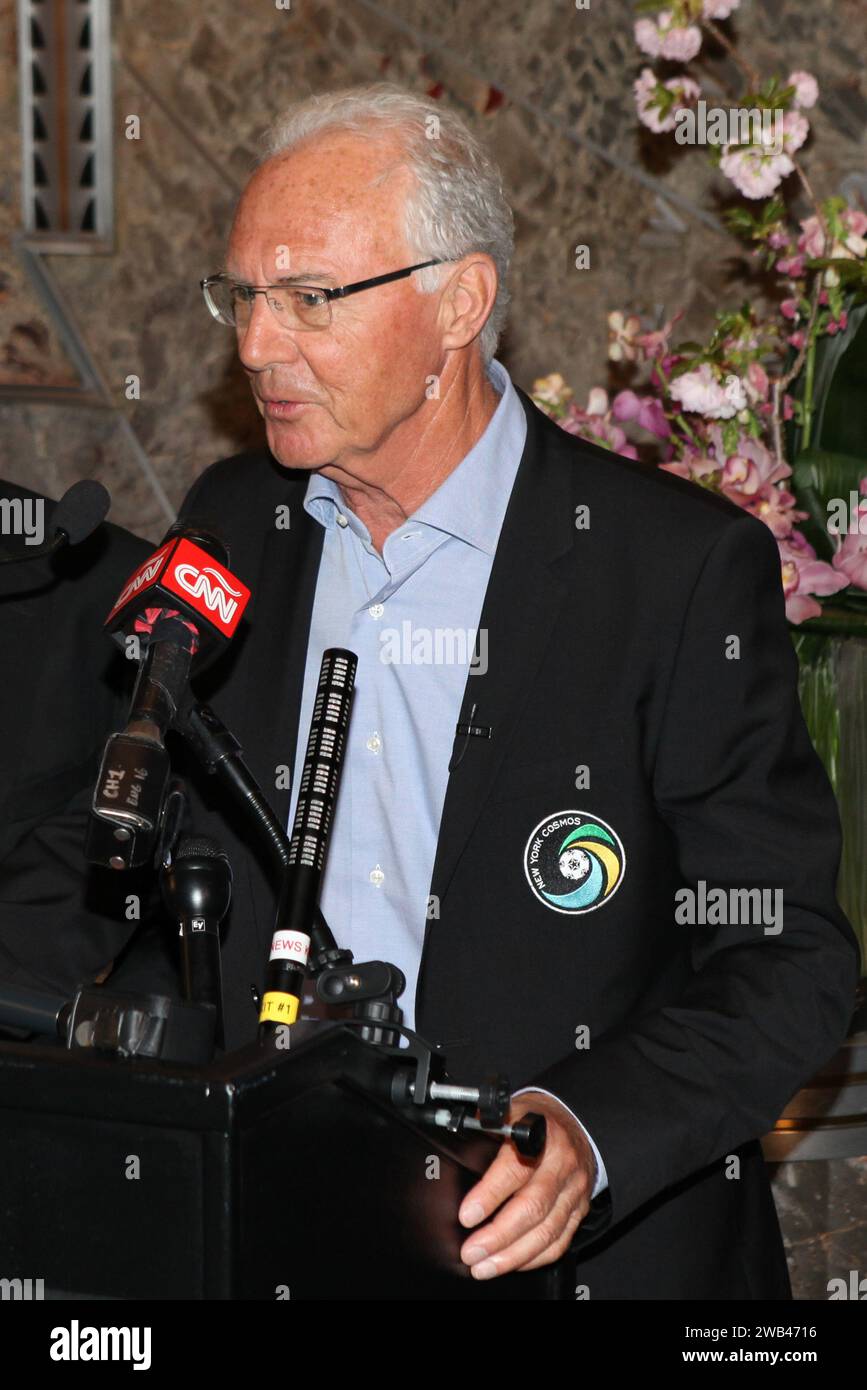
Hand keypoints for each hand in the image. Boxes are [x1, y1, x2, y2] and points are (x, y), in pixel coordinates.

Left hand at [458, 1090, 595, 1278]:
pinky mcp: (579, 1210)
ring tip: (484, 1266)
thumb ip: (485, 1127)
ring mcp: (574, 1190)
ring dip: (513, 1255)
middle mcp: (562, 1165)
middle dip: (498, 1236)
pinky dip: (533, 1258)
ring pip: (547, 1231)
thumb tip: (454, 1142)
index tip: (467, 1215)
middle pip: (532, 1207)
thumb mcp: (509, 1111)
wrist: (574, 1123)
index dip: (490, 1195)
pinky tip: (510, 1262)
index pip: (515, 1169)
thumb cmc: (535, 1120)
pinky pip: (559, 1242)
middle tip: (471, 1252)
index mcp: (541, 1136)